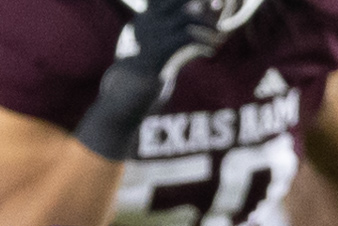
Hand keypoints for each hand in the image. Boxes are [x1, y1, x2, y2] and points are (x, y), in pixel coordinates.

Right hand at [77, 0, 226, 159]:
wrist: (119, 102)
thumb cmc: (139, 84)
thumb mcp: (156, 57)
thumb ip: (173, 42)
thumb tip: (198, 35)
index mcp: (141, 22)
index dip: (184, 1)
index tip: (205, 5)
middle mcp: (144, 23)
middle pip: (175, 0)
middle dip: (199, 2)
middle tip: (216, 7)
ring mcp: (149, 37)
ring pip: (186, 16)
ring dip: (207, 24)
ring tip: (218, 35)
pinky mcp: (157, 53)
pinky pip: (188, 37)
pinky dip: (204, 42)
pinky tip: (211, 52)